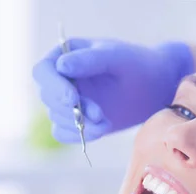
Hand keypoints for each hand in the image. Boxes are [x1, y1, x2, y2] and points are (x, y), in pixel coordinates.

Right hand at [32, 38, 193, 142]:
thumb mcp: (116, 58)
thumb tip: (61, 66)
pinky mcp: (76, 120)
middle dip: (72, 110)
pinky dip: (79, 135)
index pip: (43, 72)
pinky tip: (100, 130)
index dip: (53, 87)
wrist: (153, 89)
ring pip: (57, 118)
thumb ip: (90, 60)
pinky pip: (63, 133)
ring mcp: (67, 101)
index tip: (72, 99)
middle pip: (49, 98)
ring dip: (80, 124)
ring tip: (106, 122)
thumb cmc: (136, 66)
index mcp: (65, 55)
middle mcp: (60, 79)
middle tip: (99, 114)